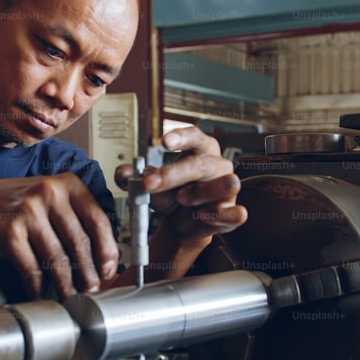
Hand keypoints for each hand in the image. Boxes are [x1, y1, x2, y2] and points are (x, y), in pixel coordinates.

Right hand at [0, 173, 118, 298]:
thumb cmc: (19, 202)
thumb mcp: (53, 198)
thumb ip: (78, 220)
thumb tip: (102, 259)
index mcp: (68, 184)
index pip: (98, 221)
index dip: (107, 250)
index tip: (109, 269)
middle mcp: (49, 193)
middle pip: (79, 242)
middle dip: (89, 273)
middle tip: (93, 289)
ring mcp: (28, 212)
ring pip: (57, 258)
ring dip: (66, 284)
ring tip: (70, 295)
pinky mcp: (10, 232)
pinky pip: (32, 268)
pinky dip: (38, 285)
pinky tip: (41, 291)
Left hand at [115, 127, 246, 245]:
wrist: (183, 222)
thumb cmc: (171, 195)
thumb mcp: (150, 185)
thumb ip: (133, 177)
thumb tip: (123, 174)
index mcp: (198, 150)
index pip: (194, 136)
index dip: (181, 138)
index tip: (163, 142)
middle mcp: (216, 166)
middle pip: (201, 164)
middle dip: (174, 174)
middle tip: (150, 184)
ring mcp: (227, 188)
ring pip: (226, 184)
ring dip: (200, 193)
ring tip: (181, 199)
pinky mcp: (231, 212)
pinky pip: (235, 213)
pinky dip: (220, 215)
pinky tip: (203, 216)